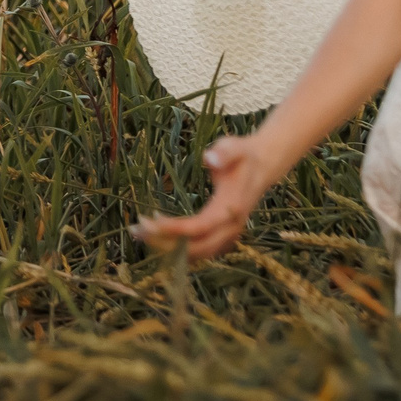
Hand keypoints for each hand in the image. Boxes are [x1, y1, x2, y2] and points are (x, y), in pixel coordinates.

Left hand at [132, 132, 279, 260]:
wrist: (263, 165)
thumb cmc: (243, 155)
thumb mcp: (234, 146)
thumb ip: (223, 152)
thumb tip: (209, 158)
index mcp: (231, 207)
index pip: (200, 227)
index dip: (175, 229)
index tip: (150, 222)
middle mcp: (232, 227)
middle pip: (196, 247)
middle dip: (165, 243)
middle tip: (136, 230)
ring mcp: (229, 234)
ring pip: (198, 253)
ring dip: (169, 249)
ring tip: (140, 234)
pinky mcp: (224, 235)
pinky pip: (201, 251)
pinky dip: (179, 249)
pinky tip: (158, 240)